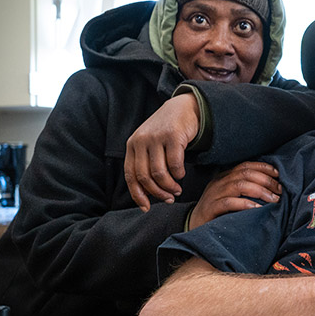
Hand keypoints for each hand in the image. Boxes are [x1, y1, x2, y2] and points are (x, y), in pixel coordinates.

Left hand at [125, 93, 200, 211]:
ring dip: (170, 187)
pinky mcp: (173, 136)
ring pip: (160, 173)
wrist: (183, 107)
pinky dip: (179, 174)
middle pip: (145, 177)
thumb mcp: (149, 144)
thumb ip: (145, 163)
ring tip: (177, 190)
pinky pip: (175, 164)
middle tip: (169, 198)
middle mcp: (141, 141)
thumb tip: (146, 193)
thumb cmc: (166, 131)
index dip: (138, 195)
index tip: (147, 207)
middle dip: (158, 193)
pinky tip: (181, 174)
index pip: (131, 176)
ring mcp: (156, 138)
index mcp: (132, 145)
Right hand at [189, 162, 281, 229]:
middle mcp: (220, 182)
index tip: (278, 174)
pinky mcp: (211, 208)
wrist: (193, 224)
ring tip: (273, 199)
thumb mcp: (231, 196)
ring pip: (239, 185)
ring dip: (260, 191)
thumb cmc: (218, 211)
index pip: (245, 165)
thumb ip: (245, 189)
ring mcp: (214, 194)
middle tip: (279, 190)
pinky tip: (257, 208)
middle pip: (245, 173)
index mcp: (225, 177)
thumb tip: (271, 188)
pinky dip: (245, 204)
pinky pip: (229, 202)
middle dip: (266, 180)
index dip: (263, 167)